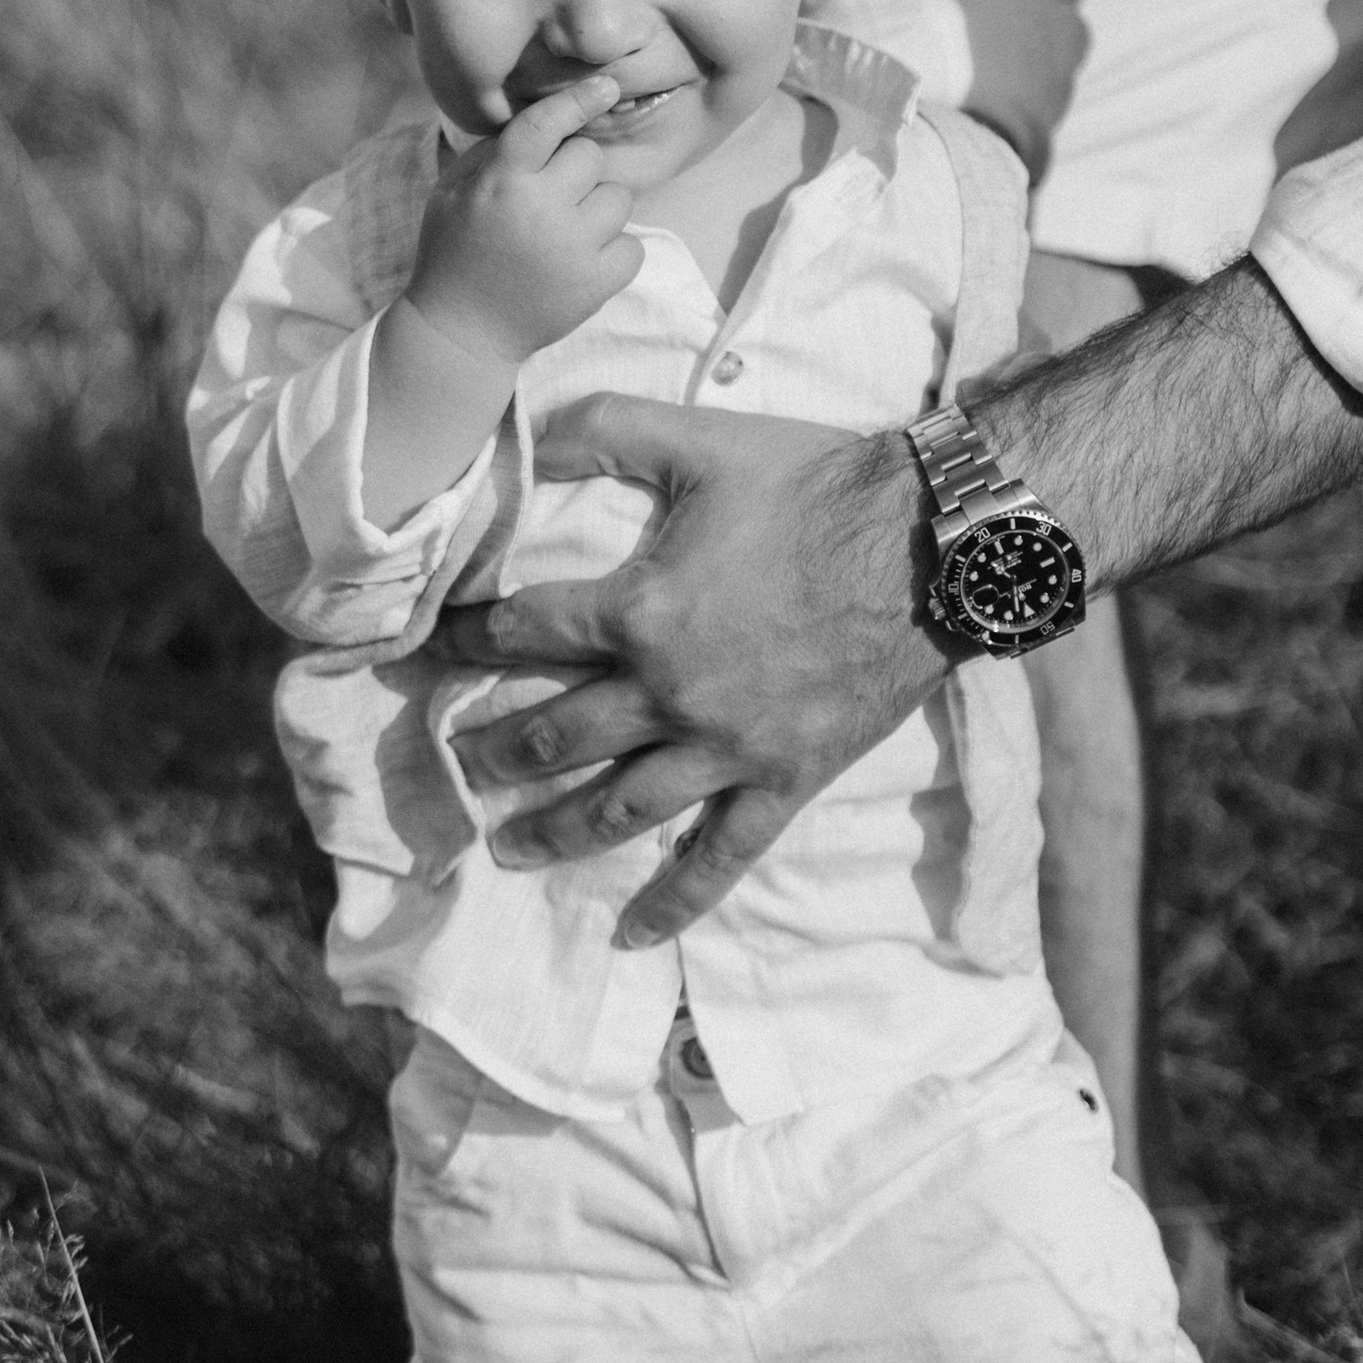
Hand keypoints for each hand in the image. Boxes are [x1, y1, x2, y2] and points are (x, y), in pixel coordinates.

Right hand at [404, 74, 644, 367]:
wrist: (462, 331)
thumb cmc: (454, 253)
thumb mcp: (453, 192)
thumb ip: (495, 153)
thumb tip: (544, 120)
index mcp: (503, 182)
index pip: (547, 124)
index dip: (578, 100)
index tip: (607, 86)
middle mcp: (542, 209)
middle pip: (591, 156)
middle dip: (575, 171)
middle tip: (551, 198)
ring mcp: (574, 248)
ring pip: (618, 198)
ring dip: (597, 209)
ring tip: (566, 233)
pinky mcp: (598, 284)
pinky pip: (633, 245)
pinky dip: (614, 251)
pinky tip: (583, 260)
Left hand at [437, 399, 941, 941]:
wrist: (933, 544)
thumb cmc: (817, 484)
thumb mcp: (699, 436)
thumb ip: (602, 428)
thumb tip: (521, 428)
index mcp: (639, 611)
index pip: (520, 633)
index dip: (466, 641)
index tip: (429, 653)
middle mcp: (669, 693)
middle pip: (552, 735)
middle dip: (491, 750)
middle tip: (451, 763)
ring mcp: (726, 747)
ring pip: (616, 808)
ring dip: (551, 833)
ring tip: (505, 848)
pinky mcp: (781, 779)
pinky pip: (719, 857)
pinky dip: (673, 901)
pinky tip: (631, 935)